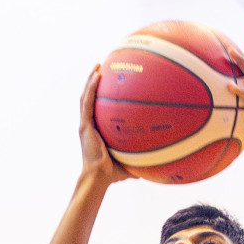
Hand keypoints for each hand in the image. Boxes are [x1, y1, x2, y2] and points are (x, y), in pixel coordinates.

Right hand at [79, 67, 129, 185]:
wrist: (98, 178)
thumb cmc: (112, 174)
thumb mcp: (129, 161)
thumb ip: (140, 158)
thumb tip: (158, 162)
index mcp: (95, 131)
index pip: (96, 109)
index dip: (99, 95)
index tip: (107, 84)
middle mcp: (88, 126)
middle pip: (89, 98)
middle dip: (93, 82)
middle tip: (101, 68)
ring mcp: (85, 125)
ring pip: (85, 97)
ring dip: (90, 80)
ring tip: (97, 66)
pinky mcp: (85, 126)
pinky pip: (87, 102)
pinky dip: (91, 88)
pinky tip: (97, 75)